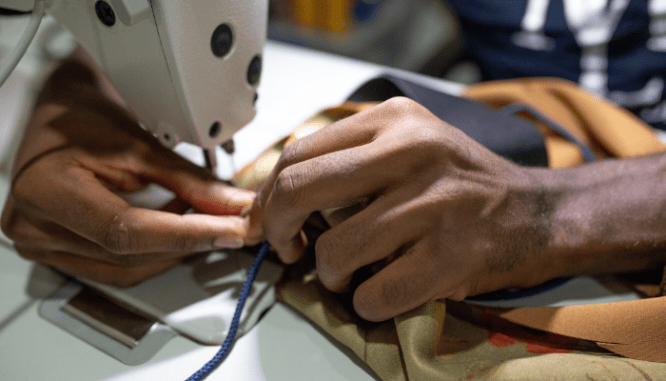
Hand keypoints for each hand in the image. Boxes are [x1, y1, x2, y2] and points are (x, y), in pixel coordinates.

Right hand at [1, 59, 259, 286]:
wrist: (57, 115)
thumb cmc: (85, 116)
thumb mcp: (139, 142)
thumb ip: (188, 180)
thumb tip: (232, 206)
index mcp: (46, 191)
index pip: (126, 230)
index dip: (185, 234)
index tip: (227, 231)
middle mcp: (35, 227)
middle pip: (130, 255)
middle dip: (189, 242)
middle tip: (230, 225)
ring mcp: (43, 245)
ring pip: (127, 269)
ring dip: (174, 249)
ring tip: (202, 218)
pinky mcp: (58, 253)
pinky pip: (116, 267)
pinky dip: (154, 251)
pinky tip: (174, 227)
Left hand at [254, 97, 558, 320]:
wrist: (537, 213)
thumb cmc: (460, 182)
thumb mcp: (408, 143)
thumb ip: (348, 159)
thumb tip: (274, 197)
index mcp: (395, 119)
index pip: (299, 153)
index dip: (270, 195)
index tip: (269, 219)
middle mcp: (413, 152)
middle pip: (300, 190)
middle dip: (278, 229)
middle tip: (289, 248)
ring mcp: (434, 205)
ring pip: (334, 252)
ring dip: (330, 274)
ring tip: (348, 272)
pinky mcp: (451, 256)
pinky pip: (372, 294)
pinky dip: (365, 302)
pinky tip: (381, 290)